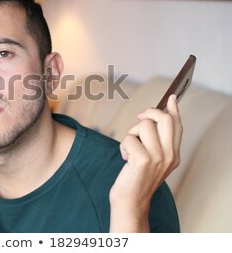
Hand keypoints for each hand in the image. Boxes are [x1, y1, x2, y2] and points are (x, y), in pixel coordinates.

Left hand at [109, 94, 182, 231]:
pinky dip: (123, 146)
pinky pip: (129, 138)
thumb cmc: (136, 179)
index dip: (174, 110)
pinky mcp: (143, 160)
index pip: (177, 126)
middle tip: (139, 118)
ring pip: (144, 125)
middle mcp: (169, 155)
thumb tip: (150, 118)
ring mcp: (158, 157)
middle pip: (165, 119)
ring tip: (129, 149)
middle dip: (149, 113)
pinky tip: (125, 159)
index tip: (172, 97)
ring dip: (131, 134)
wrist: (130, 202)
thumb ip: (155, 141)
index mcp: (173, 154)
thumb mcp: (151, 160)